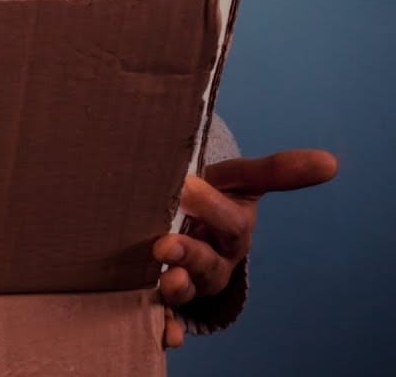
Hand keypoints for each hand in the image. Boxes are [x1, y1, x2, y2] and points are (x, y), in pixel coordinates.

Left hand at [152, 149, 337, 347]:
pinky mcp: (166, 296)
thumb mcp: (239, 180)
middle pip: (209, 264)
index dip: (211, 207)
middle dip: (189, 255)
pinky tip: (167, 335)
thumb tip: (331, 162)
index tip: (188, 185)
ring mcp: (192, 281)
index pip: (231, 223)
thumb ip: (275, 171)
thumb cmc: (211, 194)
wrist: (182, 215)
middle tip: (165, 245)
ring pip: (190, 291)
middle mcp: (216, 261)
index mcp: (234, 232)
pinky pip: (171, 316)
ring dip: (178, 290)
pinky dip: (169, 327)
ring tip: (167, 282)